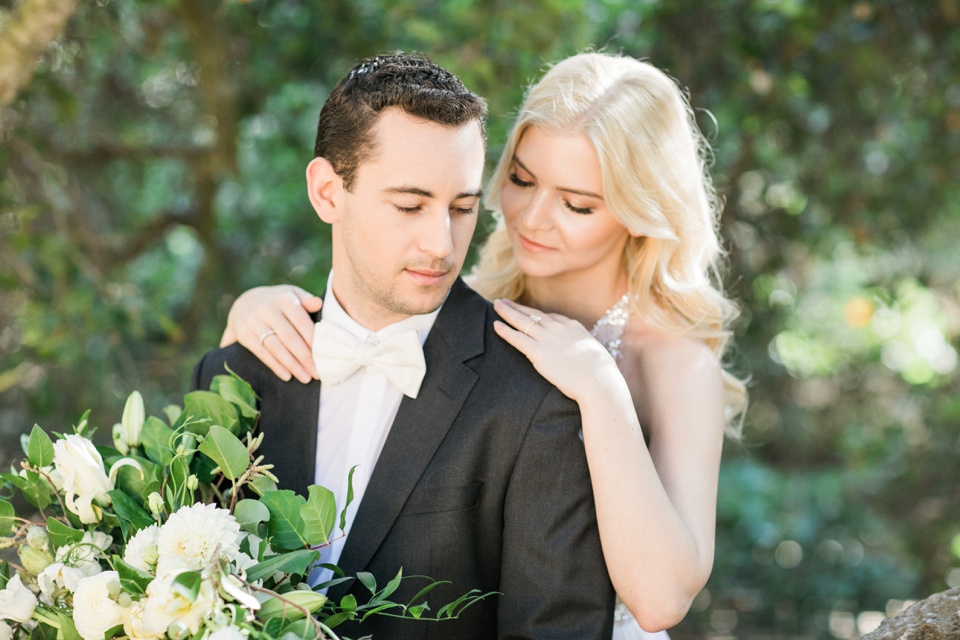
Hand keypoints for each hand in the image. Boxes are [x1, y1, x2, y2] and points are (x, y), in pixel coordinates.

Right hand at [221, 285, 320, 382]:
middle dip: (304, 356)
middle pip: (288, 336)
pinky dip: (275, 366)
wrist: (244, 302)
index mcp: (283, 298)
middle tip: (317, 372)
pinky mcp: (244, 335)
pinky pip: (262, 353)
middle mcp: (266, 309)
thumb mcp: (292, 294)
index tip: (323, 354)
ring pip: (275, 347)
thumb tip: (318, 303)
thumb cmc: (278, 302)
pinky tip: (287, 376)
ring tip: (305, 378)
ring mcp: (253, 322)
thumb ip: (306, 299)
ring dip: (292, 365)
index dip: (312, 338)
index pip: (300, 320)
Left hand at [493, 299, 621, 401]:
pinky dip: (504, 331)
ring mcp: (546, 338)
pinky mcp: (537, 352)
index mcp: (572, 325)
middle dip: (517, 307)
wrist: (598, 380)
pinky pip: (516, 338)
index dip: (535, 314)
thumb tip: (584, 353)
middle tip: (504, 301)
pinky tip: (495, 325)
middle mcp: (557, 327)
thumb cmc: (600, 372)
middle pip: (532, 313)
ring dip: (507, 312)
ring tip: (496, 305)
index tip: (526, 311)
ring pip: (521, 321)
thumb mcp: (594, 351)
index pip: (549, 316)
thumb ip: (582, 347)